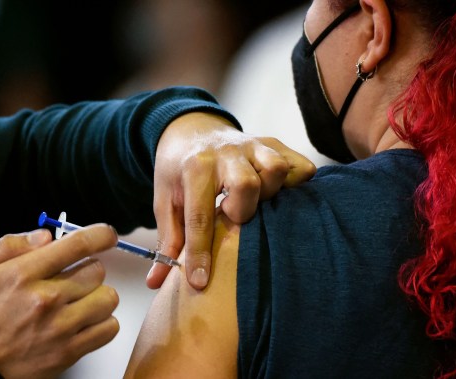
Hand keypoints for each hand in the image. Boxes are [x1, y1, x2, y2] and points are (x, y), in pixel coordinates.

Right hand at [0, 225, 119, 378]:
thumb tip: (46, 236)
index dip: (100, 235)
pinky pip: (108, 328)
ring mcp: (60, 326)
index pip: (77, 245)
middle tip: (74, 278)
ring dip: (98, 296)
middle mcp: (46, 299)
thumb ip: (11, 245)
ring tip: (81, 301)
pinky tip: (85, 320)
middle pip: (97, 270)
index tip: (106, 235)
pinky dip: (102, 322)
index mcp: (24, 274)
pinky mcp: (69, 351)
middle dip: (88, 269)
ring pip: (107, 298)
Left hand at [148, 112, 315, 289]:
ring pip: (276, 169)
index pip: (199, 216)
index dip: (200, 253)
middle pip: (247, 184)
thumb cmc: (178, 173)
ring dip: (270, 193)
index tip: (200, 282)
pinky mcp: (274, 145)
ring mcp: (253, 145)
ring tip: (257, 205)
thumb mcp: (165, 202)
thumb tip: (156, 282)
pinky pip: (299, 165)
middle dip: (242, 211)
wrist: (191, 129)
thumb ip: (166, 241)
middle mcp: (226, 153)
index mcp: (194, 167)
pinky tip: (280, 196)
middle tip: (232, 217)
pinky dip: (295, 183)